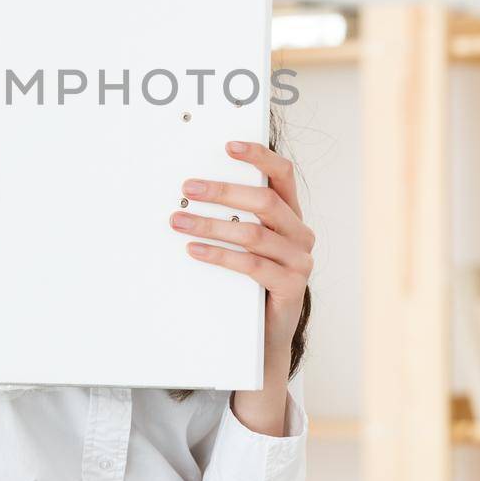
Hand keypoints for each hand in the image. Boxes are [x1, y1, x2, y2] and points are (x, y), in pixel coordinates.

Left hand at [169, 140, 314, 435]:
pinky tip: (195, 251)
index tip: (228, 145)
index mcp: (291, 214)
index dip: (259, 157)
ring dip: (212, 226)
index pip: (282, 175)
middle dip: (223, 192)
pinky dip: (220, 256)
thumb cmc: (249, 280)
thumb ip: (232, 216)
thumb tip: (189, 190)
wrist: (264, 335)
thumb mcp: (244, 243)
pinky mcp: (291, 288)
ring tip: (179, 222)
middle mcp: (300, 234)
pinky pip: (253, 266)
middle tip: (188, 188)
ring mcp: (299, 262)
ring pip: (254, 234)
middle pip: (264, 202)